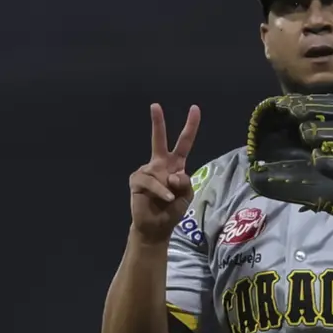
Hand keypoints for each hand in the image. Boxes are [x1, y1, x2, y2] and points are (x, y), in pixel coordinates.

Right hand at [128, 103, 200, 244]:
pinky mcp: (137, 180)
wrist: (156, 227)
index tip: (195, 108)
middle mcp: (161, 164)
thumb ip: (185, 182)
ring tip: (169, 200)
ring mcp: (148, 171)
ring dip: (169, 188)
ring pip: (160, 172)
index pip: (184, 143)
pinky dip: (159, 191)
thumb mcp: (187, 195)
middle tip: (155, 105)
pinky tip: (165, 198)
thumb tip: (172, 174)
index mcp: (176, 165)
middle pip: (159, 140)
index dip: (190, 126)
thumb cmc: (172, 210)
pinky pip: (150, 181)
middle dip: (157, 123)